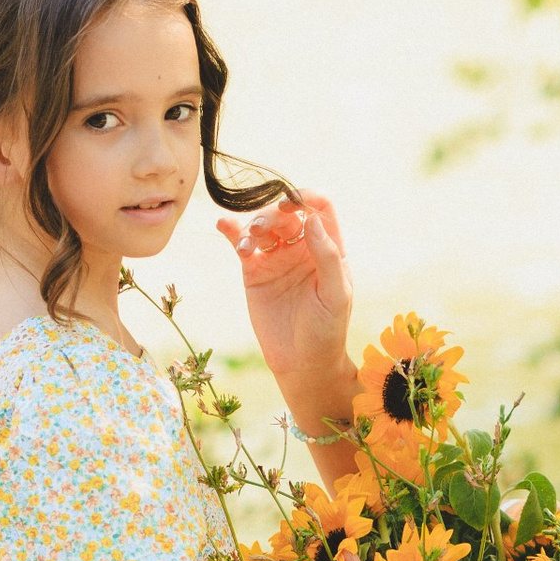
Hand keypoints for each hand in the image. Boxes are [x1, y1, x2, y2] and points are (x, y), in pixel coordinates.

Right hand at [221, 191, 352, 423]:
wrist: (302, 363)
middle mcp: (302, 247)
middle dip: (273, 214)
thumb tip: (311, 219)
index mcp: (328, 248)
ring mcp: (277, 257)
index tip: (293, 203)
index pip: (320, 208)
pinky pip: (242, 244)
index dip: (307, 197)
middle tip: (262, 229)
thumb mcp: (336, 294)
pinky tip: (223, 225)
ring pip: (263, 226)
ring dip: (254, 225)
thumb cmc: (327, 330)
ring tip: (248, 243)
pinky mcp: (253, 271)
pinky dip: (232, 231)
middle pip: (286, 213)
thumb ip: (328, 256)